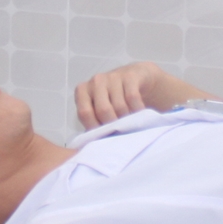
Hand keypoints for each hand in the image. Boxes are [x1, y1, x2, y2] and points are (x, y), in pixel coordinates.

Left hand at [74, 62, 207, 128]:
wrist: (136, 78)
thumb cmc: (113, 99)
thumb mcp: (99, 108)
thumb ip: (93, 123)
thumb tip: (89, 147)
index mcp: (83, 90)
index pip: (84, 113)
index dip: (94, 128)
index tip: (104, 136)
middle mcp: (95, 81)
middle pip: (103, 111)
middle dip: (113, 125)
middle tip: (121, 131)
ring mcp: (113, 76)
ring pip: (119, 106)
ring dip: (127, 119)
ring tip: (130, 123)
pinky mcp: (130, 76)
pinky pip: (133, 98)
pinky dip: (137, 110)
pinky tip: (139, 114)